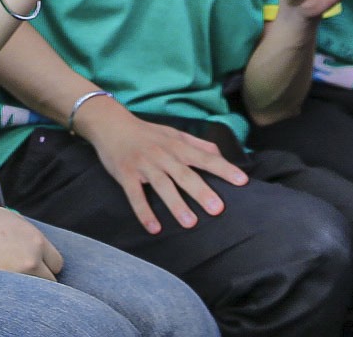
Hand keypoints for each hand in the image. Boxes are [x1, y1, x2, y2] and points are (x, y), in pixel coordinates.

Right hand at [77, 103, 248, 232]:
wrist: (111, 124)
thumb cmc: (146, 132)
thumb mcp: (174, 133)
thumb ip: (197, 144)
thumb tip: (220, 154)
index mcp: (177, 145)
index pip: (205, 157)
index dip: (223, 169)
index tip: (242, 181)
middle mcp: (162, 155)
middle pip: (184, 174)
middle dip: (201, 191)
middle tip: (217, 209)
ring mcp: (144, 165)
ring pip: (162, 185)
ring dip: (175, 204)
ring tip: (190, 223)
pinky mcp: (126, 174)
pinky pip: (135, 195)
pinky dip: (144, 211)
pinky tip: (154, 228)